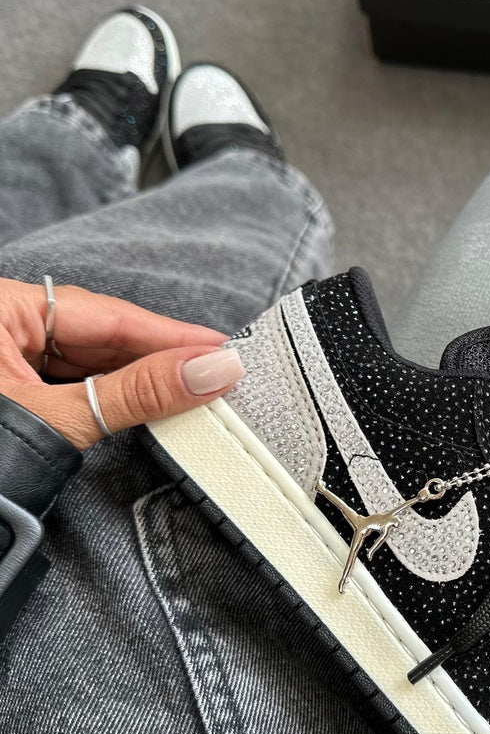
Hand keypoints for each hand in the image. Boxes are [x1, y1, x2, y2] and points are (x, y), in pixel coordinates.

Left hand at [0, 278, 244, 449]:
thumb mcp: (56, 419)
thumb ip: (138, 394)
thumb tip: (210, 372)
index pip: (104, 314)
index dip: (168, 334)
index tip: (222, 349)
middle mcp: (0, 325)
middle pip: (97, 336)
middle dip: (157, 359)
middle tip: (218, 375)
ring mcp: (2, 360)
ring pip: (85, 362)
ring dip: (136, 381)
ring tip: (192, 393)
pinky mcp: (8, 391)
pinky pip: (67, 384)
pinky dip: (106, 397)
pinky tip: (145, 405)